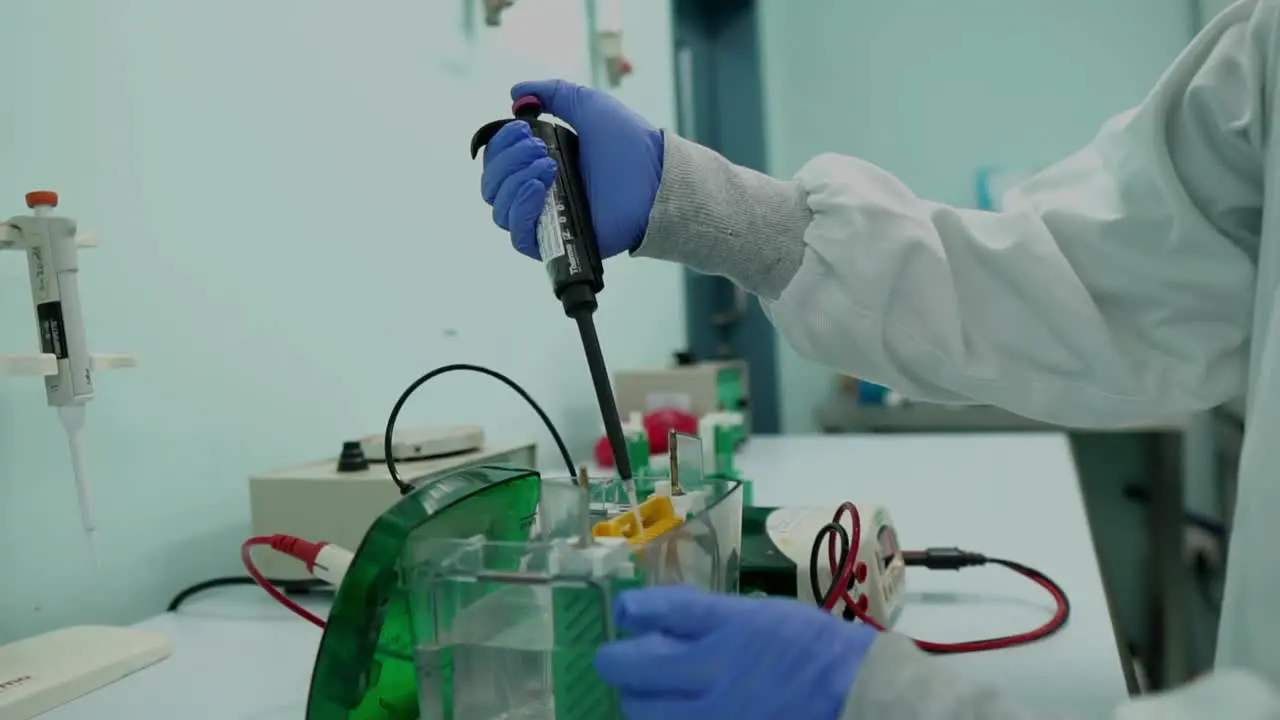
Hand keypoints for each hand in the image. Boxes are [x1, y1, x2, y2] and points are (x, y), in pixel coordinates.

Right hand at [480, 79, 663, 259]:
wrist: (654, 176)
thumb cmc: (628, 143)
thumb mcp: (587, 105)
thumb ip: (552, 93)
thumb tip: (516, 92)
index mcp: (542, 163)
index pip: (498, 161)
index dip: (501, 145)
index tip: (522, 129)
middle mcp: (539, 193)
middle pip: (492, 186)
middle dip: (507, 161)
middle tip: (538, 148)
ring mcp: (547, 219)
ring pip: (500, 211)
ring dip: (514, 182)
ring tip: (548, 166)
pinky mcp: (556, 243)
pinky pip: (519, 237)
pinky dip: (521, 209)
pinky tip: (540, 188)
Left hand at [595, 585, 876, 718]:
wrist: (856, 694)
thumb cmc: (814, 648)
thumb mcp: (762, 614)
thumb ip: (710, 616)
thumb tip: (654, 617)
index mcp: (729, 628)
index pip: (661, 610)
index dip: (633, 611)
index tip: (624, 614)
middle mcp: (714, 672)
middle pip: (632, 666)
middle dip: (618, 662)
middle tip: (619, 662)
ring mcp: (715, 715)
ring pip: (641, 712)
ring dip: (637, 701)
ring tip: (647, 696)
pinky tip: (672, 713)